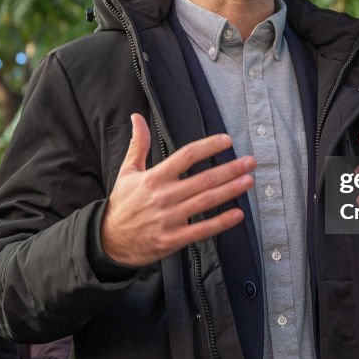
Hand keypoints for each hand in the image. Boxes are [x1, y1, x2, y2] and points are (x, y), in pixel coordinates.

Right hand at [101, 114, 255, 266]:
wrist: (108, 241)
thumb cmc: (122, 204)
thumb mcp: (127, 172)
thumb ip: (138, 144)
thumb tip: (137, 117)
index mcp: (154, 178)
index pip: (186, 156)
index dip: (208, 146)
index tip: (227, 140)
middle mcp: (163, 196)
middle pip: (202, 179)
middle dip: (229, 169)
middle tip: (250, 162)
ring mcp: (169, 219)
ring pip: (205, 202)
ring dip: (230, 191)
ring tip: (249, 181)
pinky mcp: (172, 239)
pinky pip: (201, 230)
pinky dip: (221, 222)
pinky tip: (238, 214)